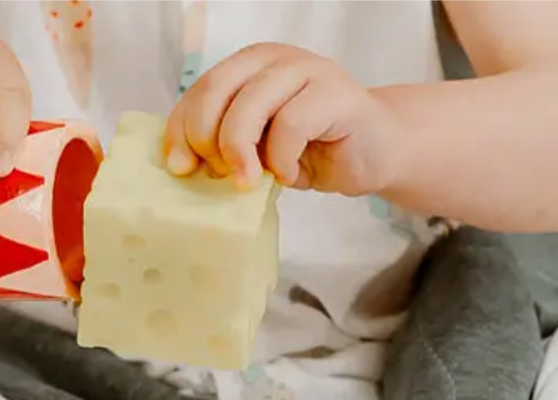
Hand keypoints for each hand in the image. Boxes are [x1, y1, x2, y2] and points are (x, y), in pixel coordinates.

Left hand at [164, 44, 402, 195]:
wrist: (376, 152)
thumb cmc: (314, 151)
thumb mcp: (259, 150)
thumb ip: (225, 146)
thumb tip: (181, 163)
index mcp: (249, 67)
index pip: (199, 90)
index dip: (181, 130)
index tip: (181, 168)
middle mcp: (273, 60)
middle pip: (216, 92)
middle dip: (207, 140)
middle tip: (220, 175)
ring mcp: (305, 71)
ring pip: (250, 107)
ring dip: (242, 153)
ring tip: (252, 181)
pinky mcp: (334, 94)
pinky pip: (290, 126)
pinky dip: (283, 160)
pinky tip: (291, 174)